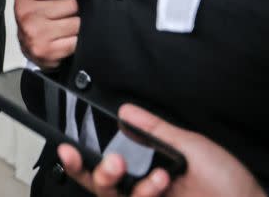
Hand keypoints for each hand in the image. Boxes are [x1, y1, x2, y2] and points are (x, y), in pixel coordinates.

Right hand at [15, 0, 83, 69]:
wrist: (29, 46)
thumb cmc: (38, 17)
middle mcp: (26, 15)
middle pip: (70, 5)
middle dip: (73, 9)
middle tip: (65, 14)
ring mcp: (35, 34)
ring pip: (76, 23)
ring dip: (76, 26)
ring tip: (66, 28)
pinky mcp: (46, 51)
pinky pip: (76, 41)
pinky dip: (76, 41)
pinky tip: (66, 40)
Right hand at [57, 104, 264, 196]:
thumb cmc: (230, 185)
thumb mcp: (191, 146)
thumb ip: (154, 129)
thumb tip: (124, 111)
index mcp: (149, 170)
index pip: (108, 162)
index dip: (83, 156)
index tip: (69, 144)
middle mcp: (144, 190)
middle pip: (100, 183)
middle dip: (88, 169)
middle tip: (92, 157)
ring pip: (109, 195)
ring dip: (111, 178)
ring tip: (126, 167)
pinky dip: (143, 192)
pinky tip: (159, 182)